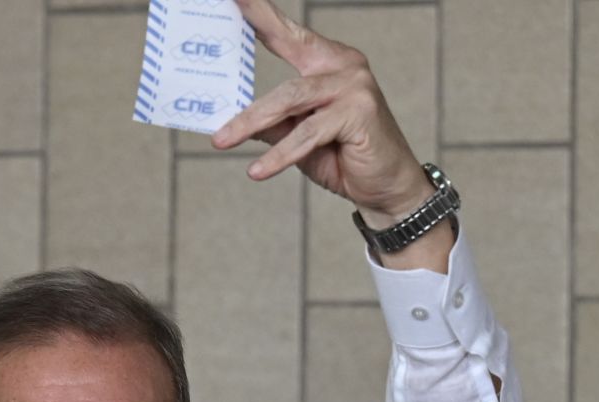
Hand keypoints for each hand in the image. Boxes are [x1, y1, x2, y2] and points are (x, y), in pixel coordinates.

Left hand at [213, 0, 431, 228]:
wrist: (386, 187)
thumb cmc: (343, 156)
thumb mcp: (297, 137)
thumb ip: (271, 121)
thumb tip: (230, 117)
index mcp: (328, 61)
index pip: (285, 34)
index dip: (258, 13)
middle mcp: (344, 66)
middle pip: (283, 80)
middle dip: (244, 103)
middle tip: (211, 116)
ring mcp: (355, 86)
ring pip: (290, 102)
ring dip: (252, 123)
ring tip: (222, 141)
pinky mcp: (359, 112)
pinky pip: (308, 134)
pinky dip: (280, 155)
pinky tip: (257, 170)